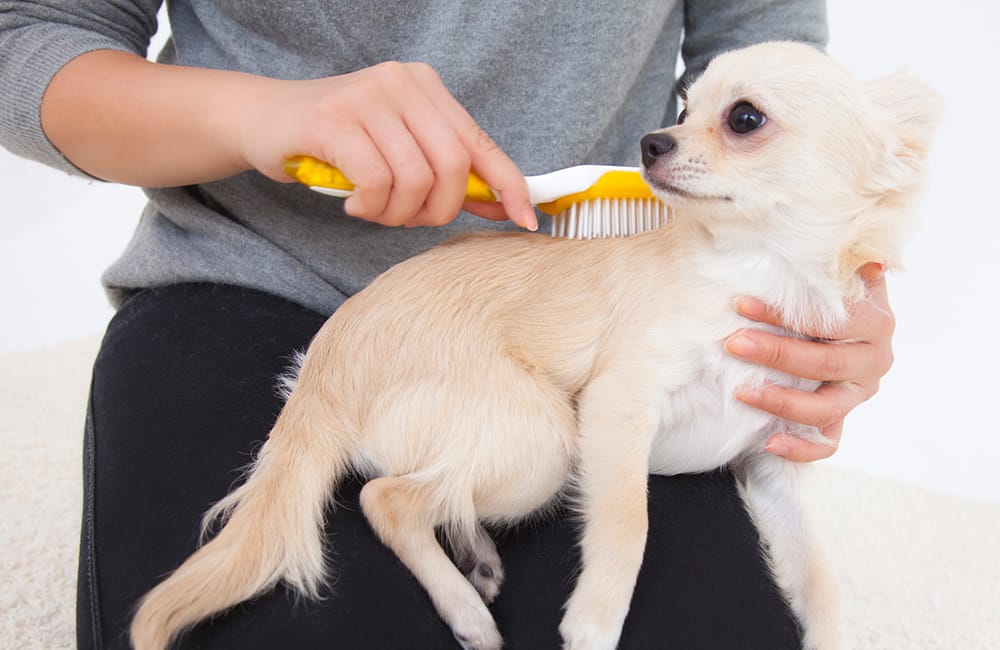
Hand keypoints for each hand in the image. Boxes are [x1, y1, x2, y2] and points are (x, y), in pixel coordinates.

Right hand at [240, 61, 536, 229]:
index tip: (527, 220)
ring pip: (416, 179)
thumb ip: (447, 172)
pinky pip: (375, 180)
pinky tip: (354, 205)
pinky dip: (369, 207)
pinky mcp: (332, 119)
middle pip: (453, 166)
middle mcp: (402, 83)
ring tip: (376, 212)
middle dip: (438, 210)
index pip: (481, 143)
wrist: (265, 121)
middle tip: (410, 220)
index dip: (509, 186)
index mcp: (427, 88)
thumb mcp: (400, 150)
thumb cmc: (339, 143)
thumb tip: (502, 204)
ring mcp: (367, 97)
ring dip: (397, 214)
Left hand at [723, 263, 894, 461]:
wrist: (825, 327)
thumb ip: (820, 261)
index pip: (830, 318)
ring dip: (781, 401)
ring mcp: (857, 394)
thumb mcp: (819, 274)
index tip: (739, 304)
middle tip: (732, 345)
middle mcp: (873, 358)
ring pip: (825, 408)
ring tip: (741, 391)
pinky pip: (827, 444)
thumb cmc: (812, 294)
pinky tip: (769, 442)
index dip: (784, 313)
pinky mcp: (841, 421)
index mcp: (874, 318)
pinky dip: (800, 447)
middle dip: (775, 354)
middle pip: (825, 364)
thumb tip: (814, 231)